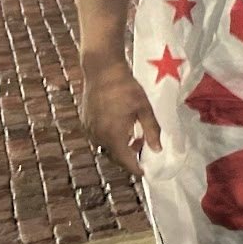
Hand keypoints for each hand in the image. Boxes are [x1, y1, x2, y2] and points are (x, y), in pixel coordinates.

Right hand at [79, 58, 161, 177]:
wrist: (102, 70)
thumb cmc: (126, 88)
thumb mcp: (145, 109)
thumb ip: (152, 131)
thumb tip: (157, 150)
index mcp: (113, 135)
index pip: (125, 161)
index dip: (135, 169)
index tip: (144, 173)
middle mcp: (98, 136)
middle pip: (114, 156)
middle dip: (129, 157)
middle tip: (142, 150)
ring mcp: (89, 129)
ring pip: (106, 147)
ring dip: (119, 146)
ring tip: (134, 136)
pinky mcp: (85, 121)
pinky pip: (99, 137)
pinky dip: (111, 138)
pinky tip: (121, 127)